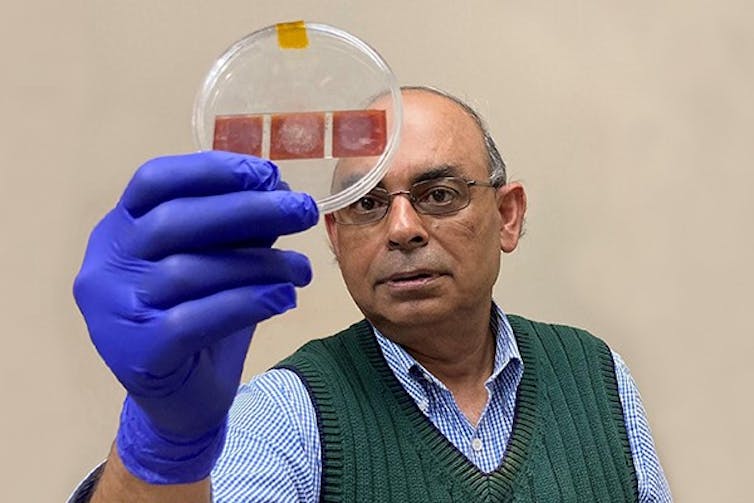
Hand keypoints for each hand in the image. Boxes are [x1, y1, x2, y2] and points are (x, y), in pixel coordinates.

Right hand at [73, 151, 317, 482]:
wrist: (183, 402)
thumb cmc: (200, 318)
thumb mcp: (219, 263)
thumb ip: (237, 229)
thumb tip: (279, 188)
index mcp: (117, 231)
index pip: (152, 181)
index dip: (210, 170)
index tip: (266, 172)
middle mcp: (105, 266)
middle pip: (175, 221)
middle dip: (248, 210)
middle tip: (304, 211)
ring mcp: (114, 311)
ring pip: (191, 270)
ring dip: (260, 264)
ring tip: (301, 269)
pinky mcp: (137, 353)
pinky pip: (196, 319)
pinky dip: (248, 303)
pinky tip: (284, 298)